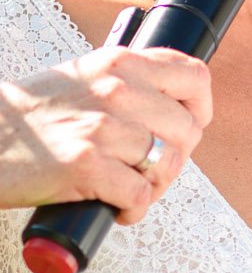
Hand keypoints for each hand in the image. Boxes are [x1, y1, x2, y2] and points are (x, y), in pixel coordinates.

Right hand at [0, 32, 211, 220]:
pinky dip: (132, 209)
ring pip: (167, 165)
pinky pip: (139, 195)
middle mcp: (117, 89)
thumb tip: (172, 106)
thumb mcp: (82, 77)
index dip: (200, 109)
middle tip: (150, 173)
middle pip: (187, 130)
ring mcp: (103, 127)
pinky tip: (115, 208)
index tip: (189, 128)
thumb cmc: (30, 116)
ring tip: (129, 192)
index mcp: (120, 62)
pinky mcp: (86, 164)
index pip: (194, 77)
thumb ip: (126, 83)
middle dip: (176, 160)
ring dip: (154, 187)